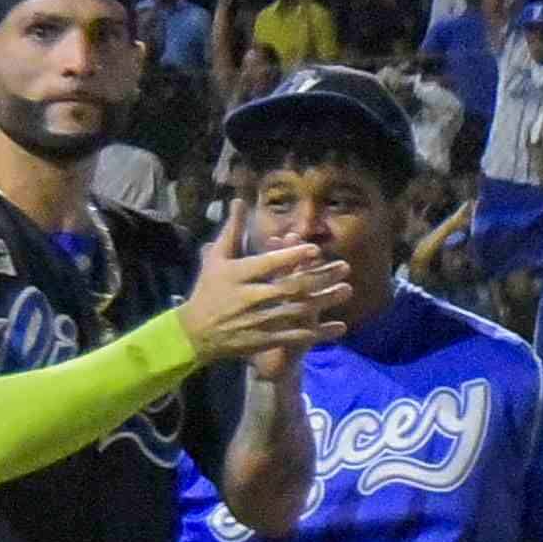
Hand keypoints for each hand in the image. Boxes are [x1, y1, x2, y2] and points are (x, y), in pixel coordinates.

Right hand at [180, 207, 348, 363]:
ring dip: (324, 301)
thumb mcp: (216, 258)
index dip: (291, 257)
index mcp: (237, 275)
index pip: (267, 264)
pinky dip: (318, 332)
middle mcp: (249, 297)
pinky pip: (295, 336)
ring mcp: (258, 321)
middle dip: (319, 276)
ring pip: (297, 311)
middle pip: (289, 287)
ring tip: (347, 290)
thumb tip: (241, 200)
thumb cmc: (209, 290)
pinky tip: (340, 326)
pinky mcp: (264, 340)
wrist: (195, 333)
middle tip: (344, 266)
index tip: (315, 248)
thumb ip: (233, 230)